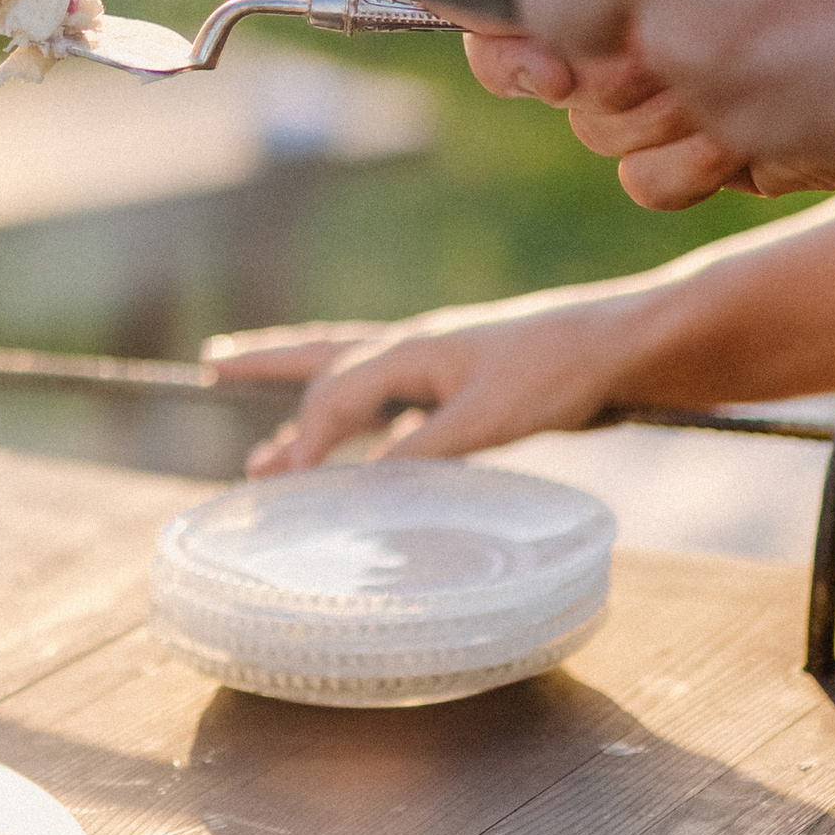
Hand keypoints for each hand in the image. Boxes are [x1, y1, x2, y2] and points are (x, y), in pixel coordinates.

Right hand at [203, 293, 652, 473]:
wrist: (622, 348)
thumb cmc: (558, 372)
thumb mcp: (489, 418)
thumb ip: (425, 452)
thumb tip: (364, 487)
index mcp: (412, 350)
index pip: (336, 394)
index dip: (306, 440)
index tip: (278, 483)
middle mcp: (415, 351)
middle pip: (324, 357)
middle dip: (268, 366)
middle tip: (211, 365)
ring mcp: (439, 367)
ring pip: (356, 384)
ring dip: (311, 408)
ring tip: (270, 446)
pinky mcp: (466, 389)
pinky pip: (394, 410)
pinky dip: (366, 431)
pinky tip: (366, 461)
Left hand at [469, 0, 834, 184]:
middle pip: (536, 4)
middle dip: (586, 16)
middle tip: (660, 11)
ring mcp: (674, 41)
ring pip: (593, 101)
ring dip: (652, 91)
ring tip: (745, 57)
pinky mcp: (721, 125)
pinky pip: (660, 171)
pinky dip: (712, 151)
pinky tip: (781, 107)